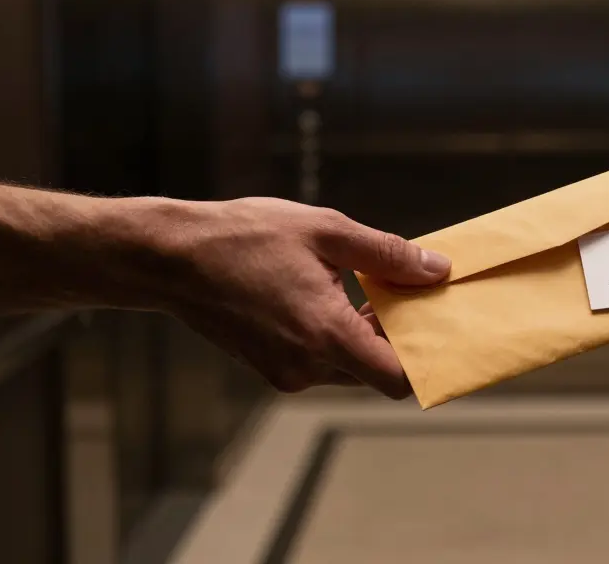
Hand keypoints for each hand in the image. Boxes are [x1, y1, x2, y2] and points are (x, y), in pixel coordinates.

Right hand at [153, 198, 449, 397]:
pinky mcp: (270, 367)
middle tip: (408, 290)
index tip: (437, 324)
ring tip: (366, 284)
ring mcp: (285, 371)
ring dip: (366, 333)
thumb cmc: (243, 238)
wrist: (171, 257)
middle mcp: (306, 366)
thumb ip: (388, 254)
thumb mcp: (326, 231)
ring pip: (349, 366)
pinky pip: (322, 361)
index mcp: (325, 334)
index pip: (397, 378)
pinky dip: (337, 335)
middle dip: (397, 335)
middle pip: (376, 371)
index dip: (425, 357)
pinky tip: (333, 293)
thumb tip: (436, 269)